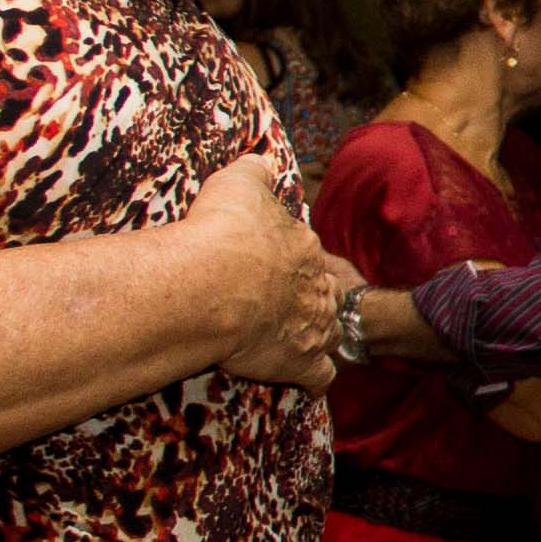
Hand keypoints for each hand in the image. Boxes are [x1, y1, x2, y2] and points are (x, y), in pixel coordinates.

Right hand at [184, 152, 342, 389]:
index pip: (301, 251)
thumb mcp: (237, 181)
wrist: (214, 282)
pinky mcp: (302, 363)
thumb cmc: (222, 230)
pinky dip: (313, 379)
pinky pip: (320, 377)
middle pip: (319, 290)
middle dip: (303, 296)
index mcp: (301, 246)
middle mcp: (315, 286)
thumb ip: (252, 171)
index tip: (260, 263)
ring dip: (313, 334)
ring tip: (290, 338)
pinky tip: (303, 379)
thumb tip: (260, 162)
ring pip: (327, 331)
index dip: (282, 258)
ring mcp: (314, 326)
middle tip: (271, 303)